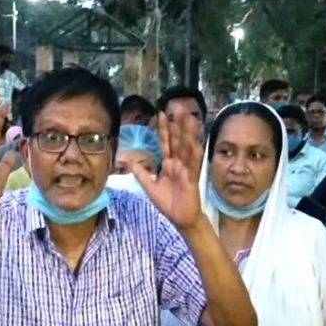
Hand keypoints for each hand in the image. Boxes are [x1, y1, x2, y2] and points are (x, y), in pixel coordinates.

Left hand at [132, 111, 203, 229]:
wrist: (181, 219)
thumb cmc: (168, 204)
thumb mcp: (150, 188)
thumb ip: (142, 175)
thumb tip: (130, 163)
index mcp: (169, 164)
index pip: (166, 143)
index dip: (164, 129)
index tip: (161, 113)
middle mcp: (179, 163)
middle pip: (177, 140)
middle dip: (177, 124)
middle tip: (177, 106)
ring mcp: (186, 169)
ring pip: (186, 147)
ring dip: (187, 132)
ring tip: (188, 116)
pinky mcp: (192, 178)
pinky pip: (193, 163)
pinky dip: (194, 152)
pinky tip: (196, 140)